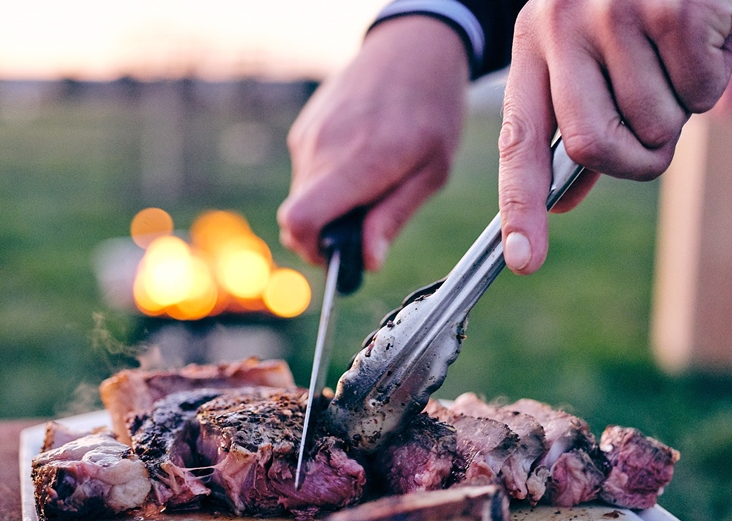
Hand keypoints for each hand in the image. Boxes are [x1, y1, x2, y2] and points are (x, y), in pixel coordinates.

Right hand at [278, 15, 468, 270]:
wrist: (413, 47)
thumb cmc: (433, 110)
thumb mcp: (433, 171)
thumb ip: (394, 217)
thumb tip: (368, 262)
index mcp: (360, 162)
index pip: (301, 220)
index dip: (311, 250)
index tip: (337, 256)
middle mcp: (324, 148)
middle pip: (298, 217)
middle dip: (326, 233)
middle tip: (364, 225)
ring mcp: (309, 135)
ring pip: (303, 195)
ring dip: (330, 204)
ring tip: (370, 181)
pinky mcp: (304, 127)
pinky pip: (307, 171)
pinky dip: (327, 180)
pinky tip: (359, 157)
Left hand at [498, 0, 731, 273]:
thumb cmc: (644, 6)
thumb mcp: (595, 56)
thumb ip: (580, 126)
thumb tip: (560, 200)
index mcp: (535, 43)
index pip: (519, 140)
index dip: (520, 206)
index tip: (522, 260)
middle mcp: (562, 25)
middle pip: (590, 146)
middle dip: (633, 162)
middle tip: (656, 142)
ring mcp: (614, 13)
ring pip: (653, 124)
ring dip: (679, 111)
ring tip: (681, 58)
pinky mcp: (672, 8)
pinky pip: (699, 93)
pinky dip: (712, 80)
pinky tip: (708, 36)